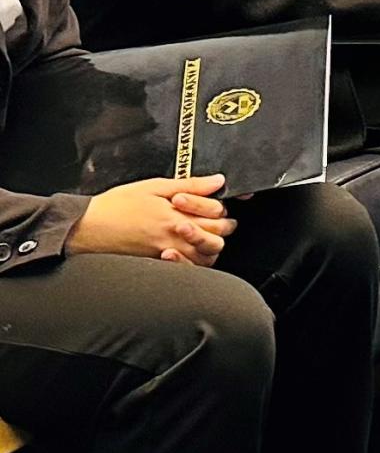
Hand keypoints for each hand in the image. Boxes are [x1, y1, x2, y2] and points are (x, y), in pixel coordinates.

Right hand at [67, 174, 232, 264]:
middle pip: (216, 239)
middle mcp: (174, 238)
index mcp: (176, 216)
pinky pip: (184, 270)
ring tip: (199, 233)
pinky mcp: (155, 264)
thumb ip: (191, 184)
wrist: (85, 228)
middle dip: (221, 228)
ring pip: (204, 258)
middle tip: (212, 218)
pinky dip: (191, 262)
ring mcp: (165, 254)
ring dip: (208, 246)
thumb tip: (217, 182)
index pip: (217, 216)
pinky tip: (185, 250)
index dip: (220, 208)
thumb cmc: (115, 207)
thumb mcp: (154, 186)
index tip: (213, 201)